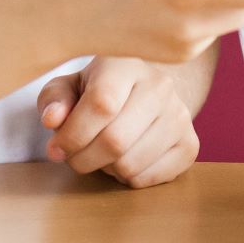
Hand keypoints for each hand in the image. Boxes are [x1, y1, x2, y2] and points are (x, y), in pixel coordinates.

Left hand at [36, 57, 198, 188]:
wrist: (145, 93)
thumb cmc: (99, 90)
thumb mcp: (69, 87)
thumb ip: (54, 99)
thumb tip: (53, 119)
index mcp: (126, 64)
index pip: (101, 105)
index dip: (73, 134)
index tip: (56, 148)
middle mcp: (160, 85)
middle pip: (115, 140)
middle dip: (83, 159)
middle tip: (73, 157)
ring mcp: (181, 115)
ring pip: (130, 164)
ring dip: (105, 169)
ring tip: (101, 154)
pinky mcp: (190, 144)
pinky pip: (149, 178)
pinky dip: (127, 179)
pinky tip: (124, 159)